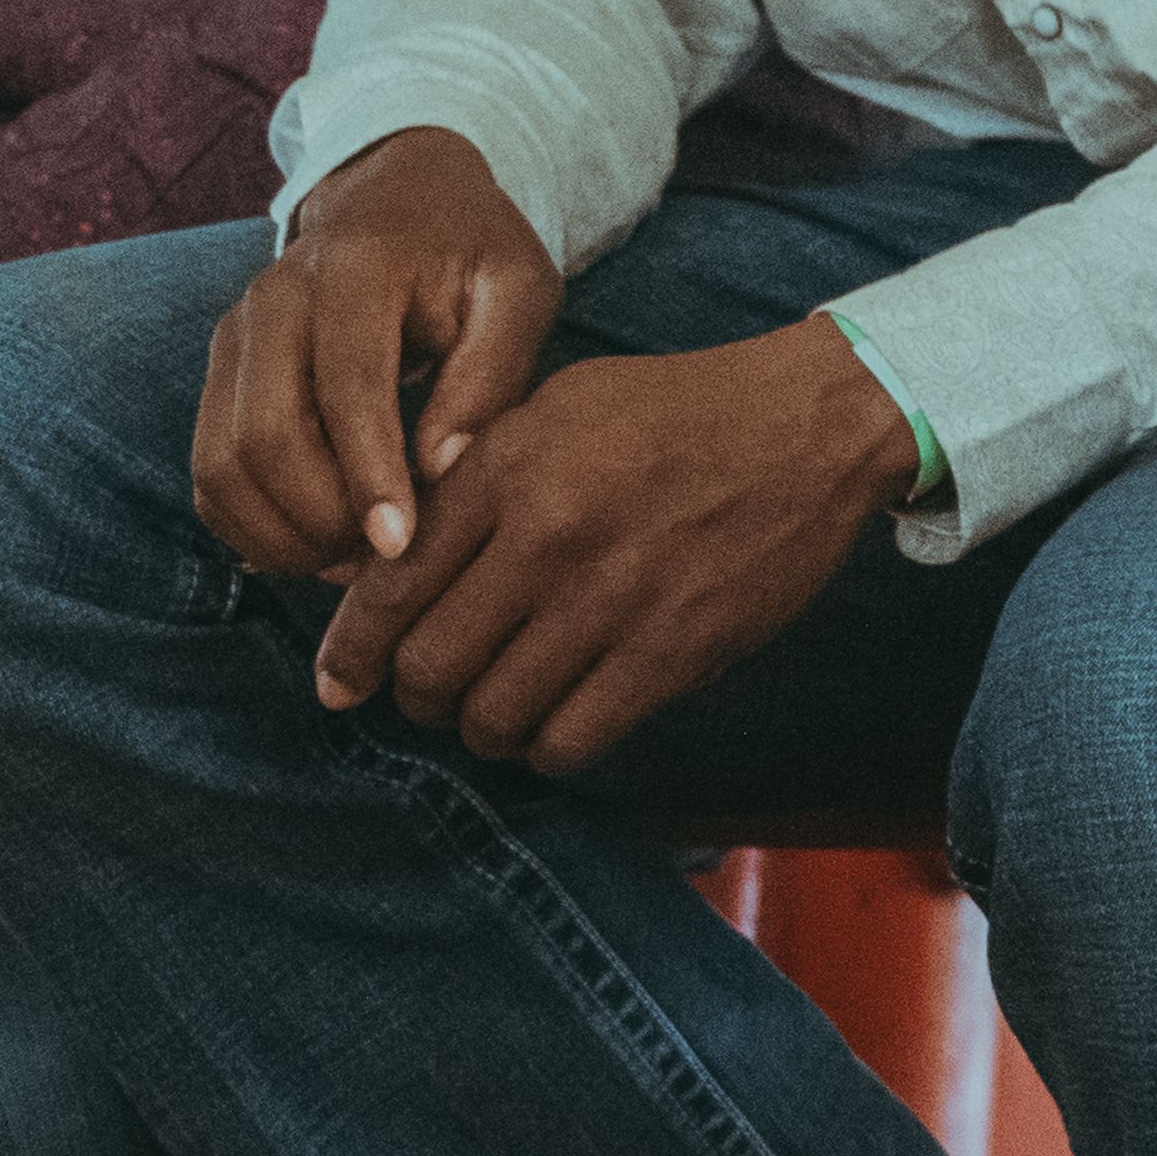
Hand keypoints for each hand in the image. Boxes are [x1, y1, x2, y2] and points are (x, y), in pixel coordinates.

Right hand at [199, 127, 565, 586]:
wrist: (398, 198)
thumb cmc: (472, 251)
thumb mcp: (518, 291)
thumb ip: (490, 375)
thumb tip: (440, 472)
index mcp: (355, 269)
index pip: (346, 390)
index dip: (369, 478)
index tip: (400, 547)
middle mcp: (273, 299)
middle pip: (264, 438)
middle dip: (319, 519)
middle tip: (382, 563)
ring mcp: (234, 337)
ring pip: (222, 464)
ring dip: (279, 533)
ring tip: (352, 561)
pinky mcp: (217, 373)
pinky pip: (208, 471)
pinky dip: (249, 524)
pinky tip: (313, 544)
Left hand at [302, 323, 914, 775]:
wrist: (815, 421)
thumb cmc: (677, 412)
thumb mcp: (558, 408)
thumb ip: (471, 477)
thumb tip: (383, 563)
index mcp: (510, 470)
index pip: (387, 591)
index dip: (349, 654)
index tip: (341, 684)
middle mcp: (551, 535)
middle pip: (429, 668)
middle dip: (417, 698)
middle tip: (436, 693)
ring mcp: (615, 598)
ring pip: (493, 716)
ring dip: (482, 728)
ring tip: (498, 709)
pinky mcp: (675, 648)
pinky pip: (571, 738)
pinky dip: (547, 747)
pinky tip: (558, 722)